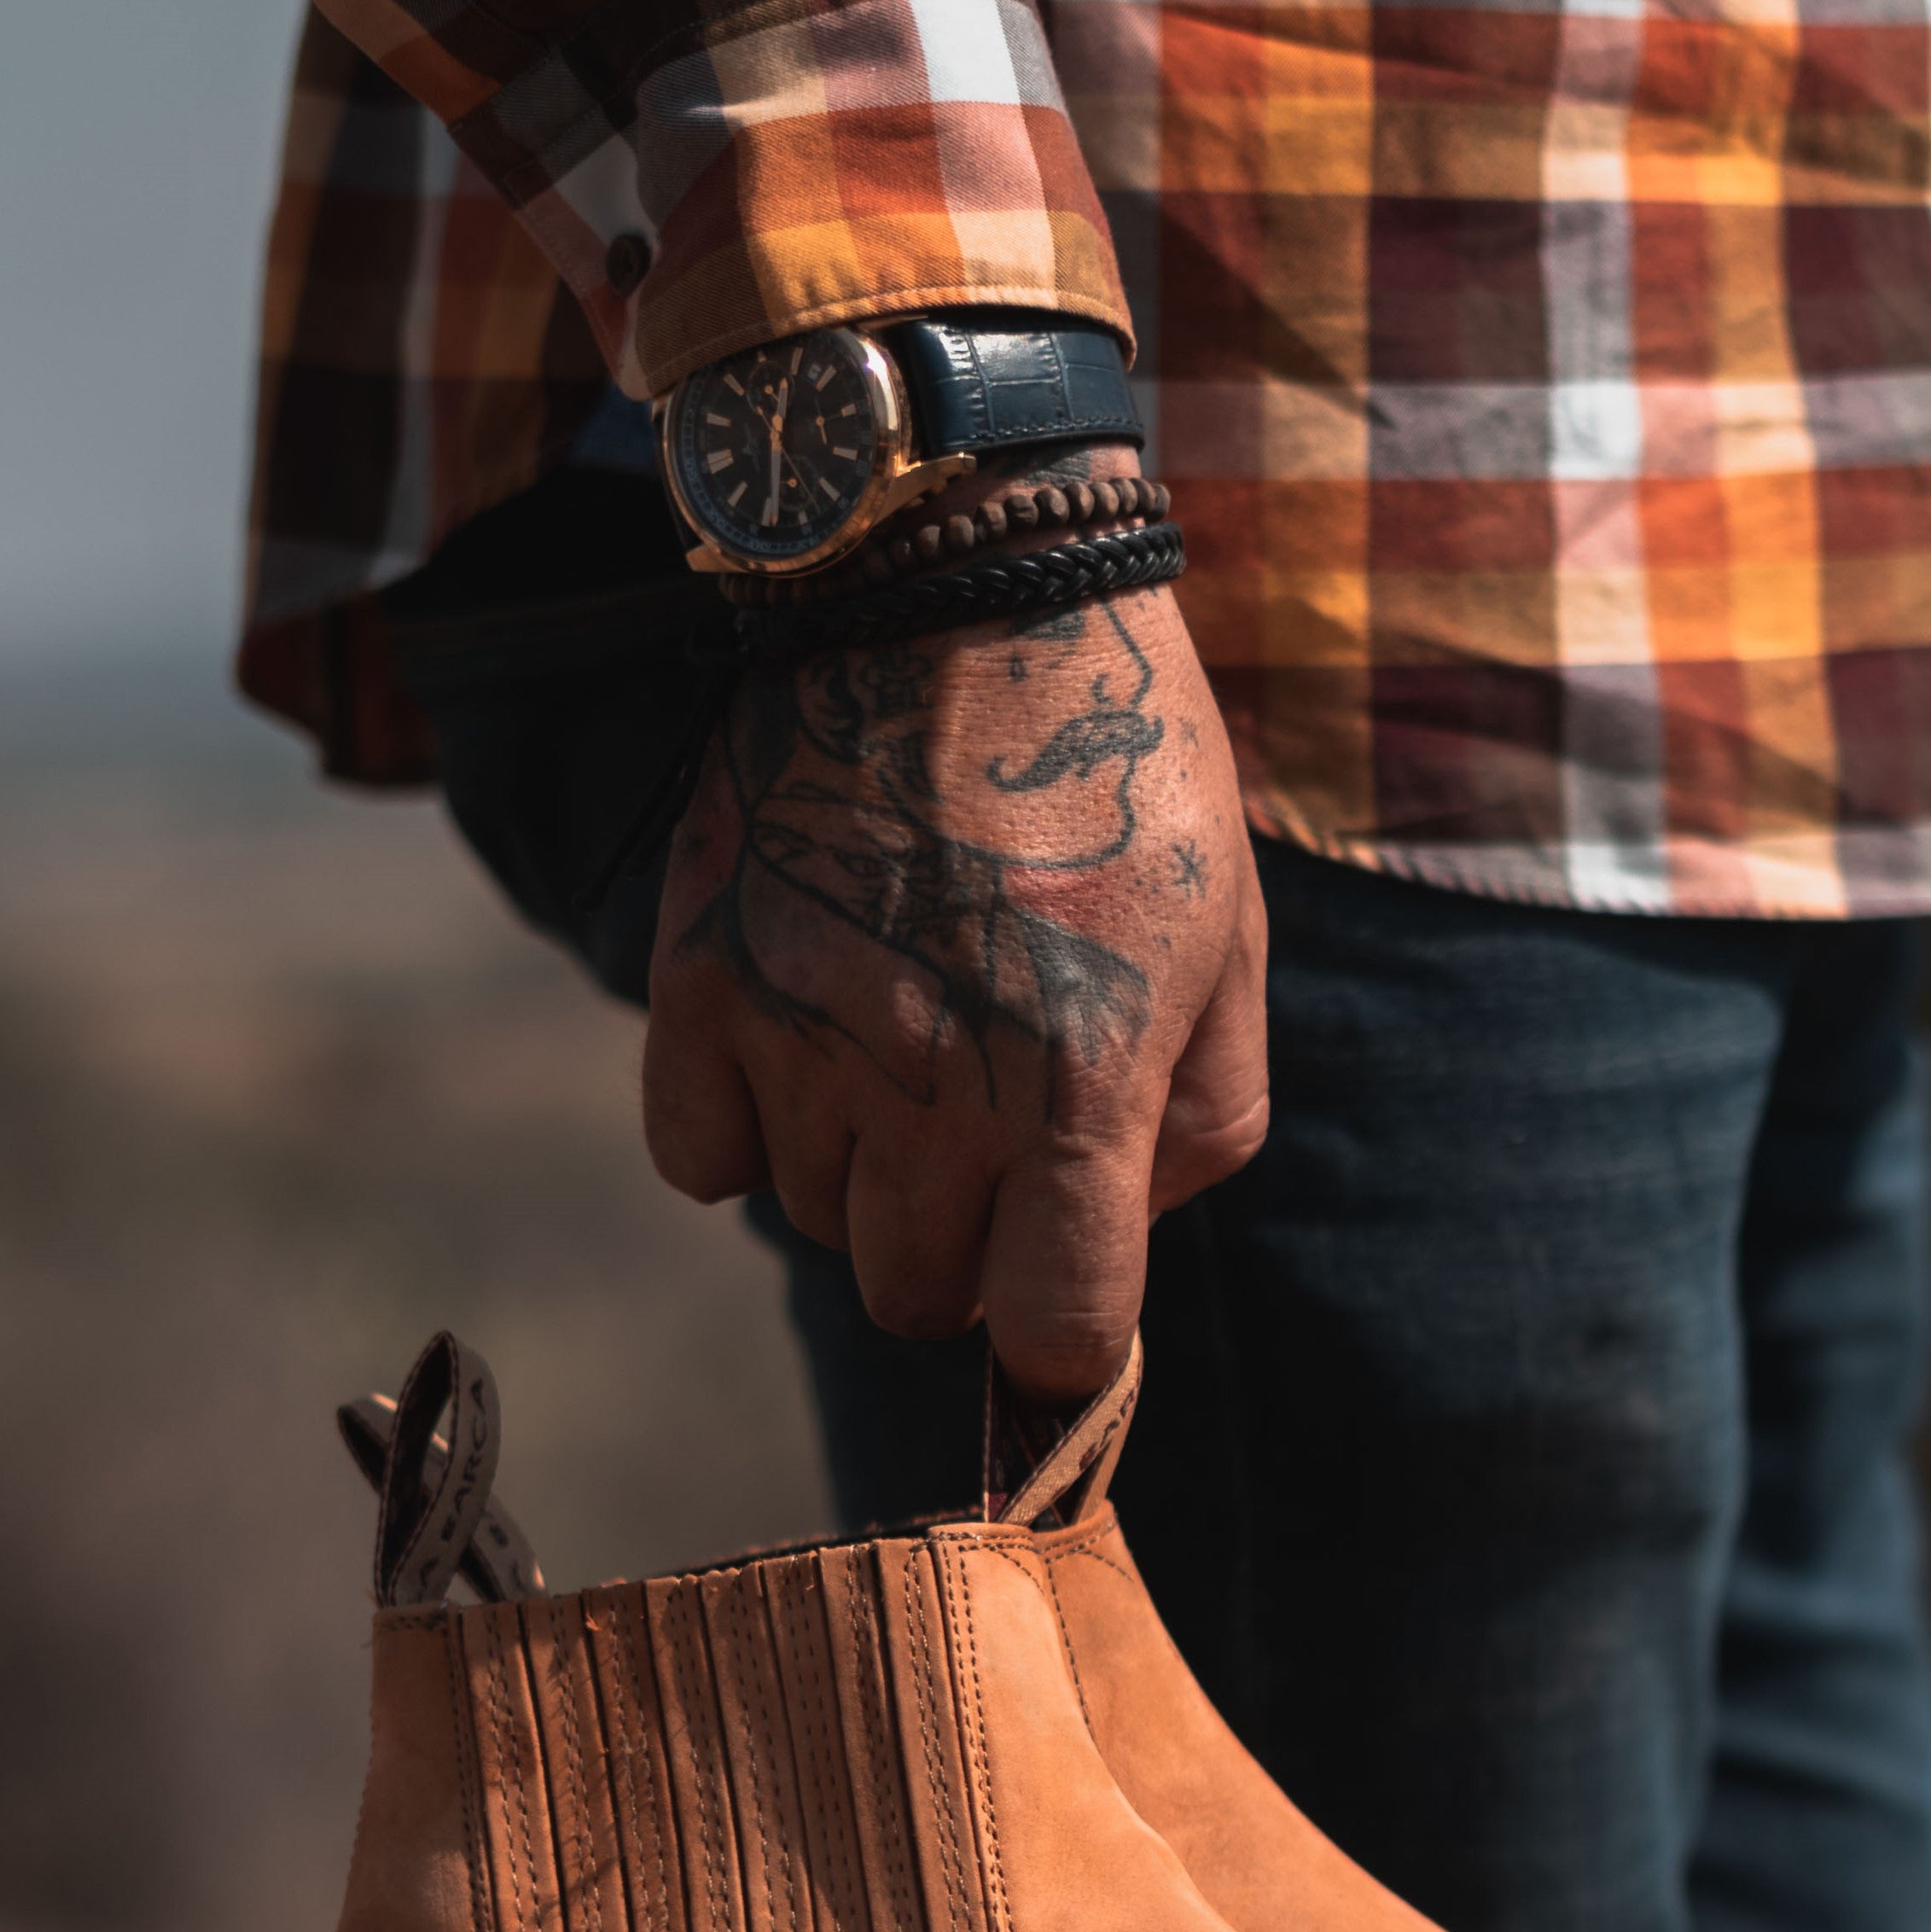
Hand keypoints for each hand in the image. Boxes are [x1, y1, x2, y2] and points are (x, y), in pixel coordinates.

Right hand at [639, 567, 1266, 1398]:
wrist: (960, 581)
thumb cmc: (1124, 767)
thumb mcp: (1231, 947)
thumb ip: (1202, 1125)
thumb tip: (1128, 1237)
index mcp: (1079, 1088)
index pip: (1057, 1332)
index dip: (1068, 1349)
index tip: (1066, 1312)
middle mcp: (933, 1084)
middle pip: (919, 1295)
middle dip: (964, 1253)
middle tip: (991, 1152)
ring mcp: (804, 1036)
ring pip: (817, 1224)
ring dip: (865, 1178)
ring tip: (907, 1054)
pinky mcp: (702, 978)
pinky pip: (699, 1157)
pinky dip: (744, 1133)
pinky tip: (804, 1049)